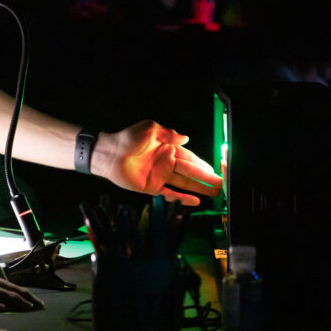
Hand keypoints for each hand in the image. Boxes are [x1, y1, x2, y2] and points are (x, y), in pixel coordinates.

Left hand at [92, 120, 221, 205]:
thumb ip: (169, 134)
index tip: (216, 170)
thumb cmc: (127, 138)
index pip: (190, 158)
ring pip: (184, 183)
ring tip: (215, 193)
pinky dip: (182, 198)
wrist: (109, 153)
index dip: (203, 164)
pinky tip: (195, 201)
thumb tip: (186, 138)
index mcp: (167, 149)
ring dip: (199, 188)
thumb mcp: (150, 129)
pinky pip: (170, 193)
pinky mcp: (152, 187)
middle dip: (206, 178)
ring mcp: (160, 176)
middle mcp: (166, 164)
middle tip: (221, 185)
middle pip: (190, 172)